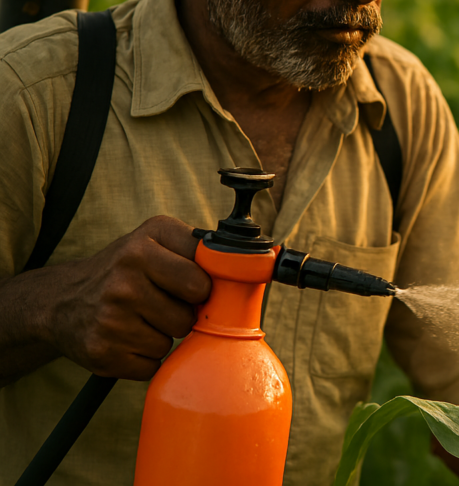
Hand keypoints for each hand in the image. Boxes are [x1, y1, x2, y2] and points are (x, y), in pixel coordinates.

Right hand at [45, 216, 209, 379]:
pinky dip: (145, 358)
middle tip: (160, 303)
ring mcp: (111, 315)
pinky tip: (127, 339)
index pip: (202, 279)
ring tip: (139, 319)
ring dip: (163, 335)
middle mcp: (124, 275)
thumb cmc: (124, 270)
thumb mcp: (156, 242)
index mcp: (144, 243)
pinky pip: (153, 365)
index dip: (202, 288)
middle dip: (183, 313)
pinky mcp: (102, 351)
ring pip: (172, 340)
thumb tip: (247, 268)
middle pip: (190, 314)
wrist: (62, 302)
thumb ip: (199, 249)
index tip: (192, 288)